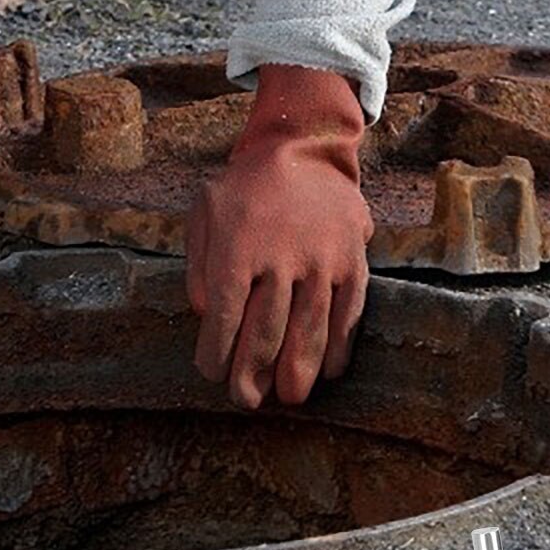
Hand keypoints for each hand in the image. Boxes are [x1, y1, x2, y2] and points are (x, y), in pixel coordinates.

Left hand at [184, 64, 372, 407]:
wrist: (303, 148)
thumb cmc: (244, 187)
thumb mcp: (204, 212)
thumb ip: (198, 265)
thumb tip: (206, 316)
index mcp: (237, 249)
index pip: (224, 317)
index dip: (216, 353)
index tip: (210, 374)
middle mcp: (280, 259)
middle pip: (265, 332)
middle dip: (252, 374)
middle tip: (245, 400)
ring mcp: (321, 263)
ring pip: (309, 331)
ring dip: (298, 371)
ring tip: (289, 398)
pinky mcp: (352, 263)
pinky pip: (347, 315)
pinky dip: (338, 347)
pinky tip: (329, 371)